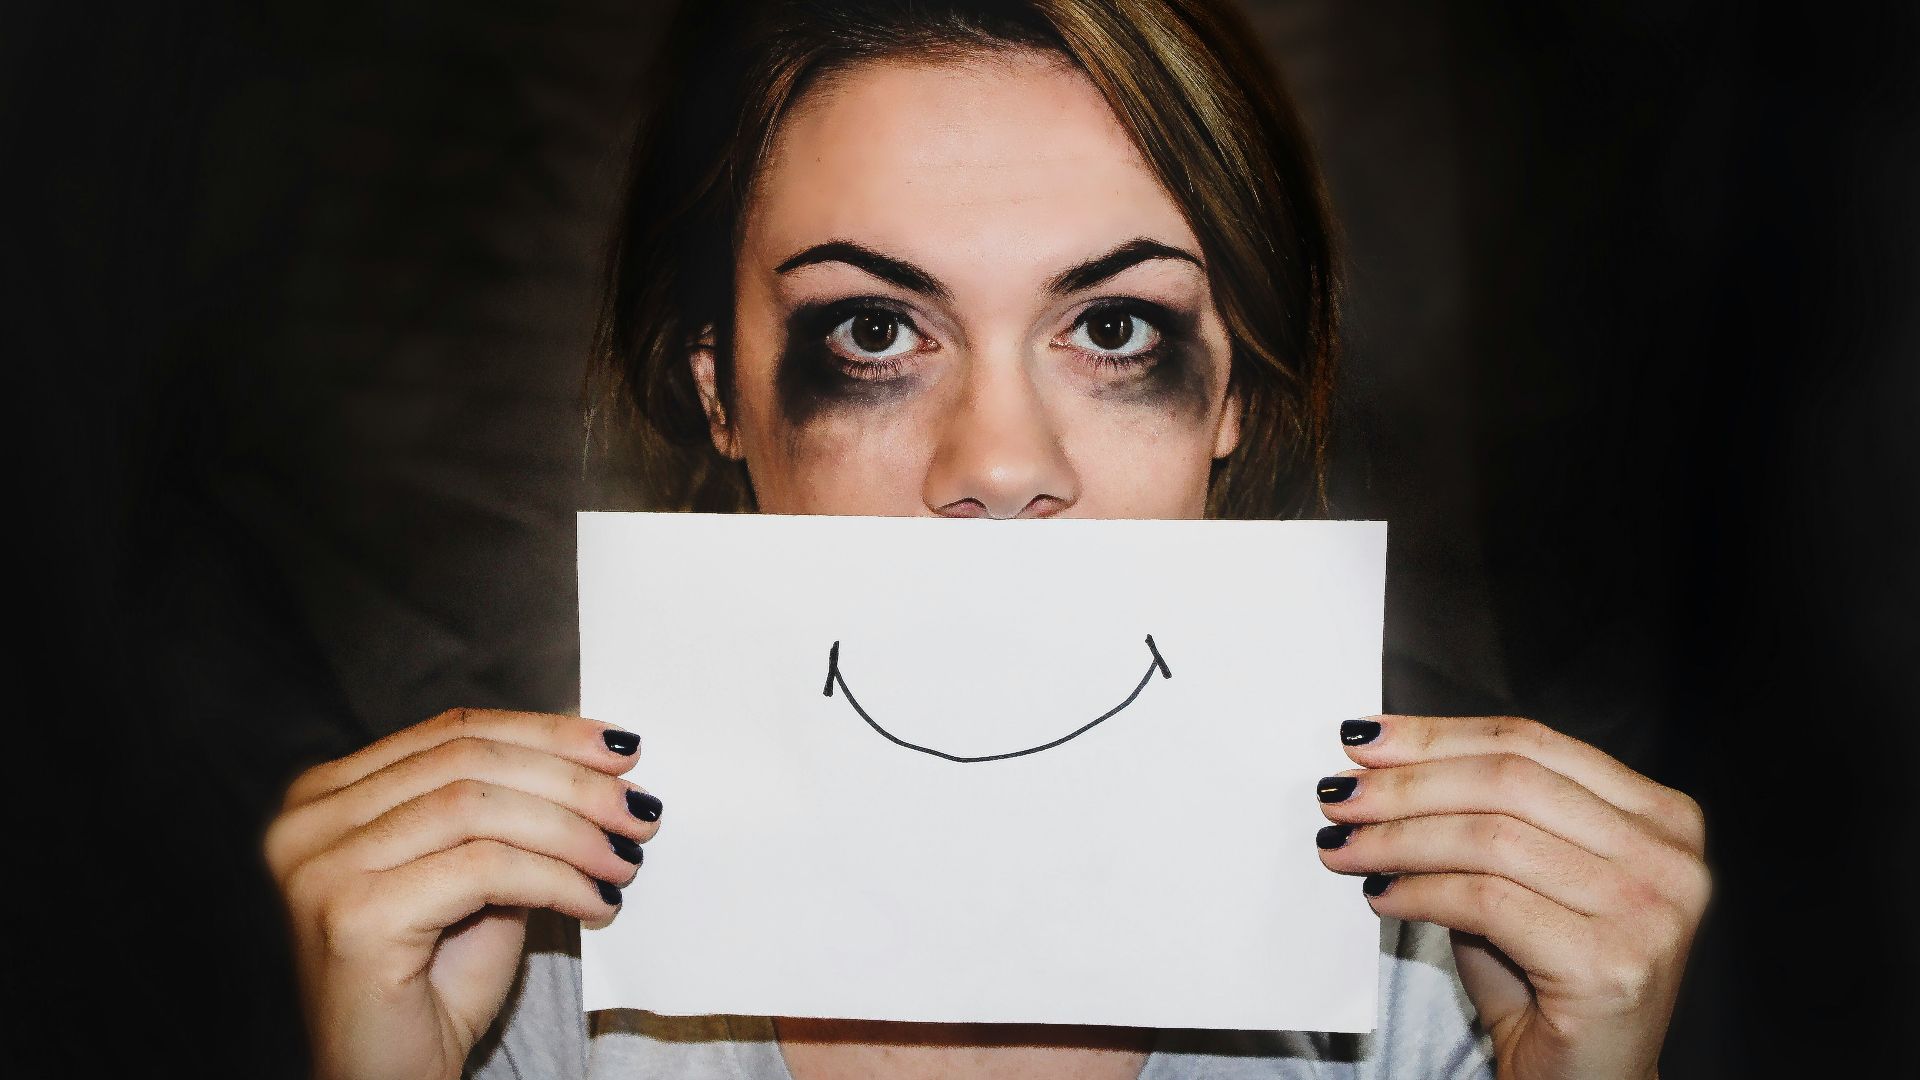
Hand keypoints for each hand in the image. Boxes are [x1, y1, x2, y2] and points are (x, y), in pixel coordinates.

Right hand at [264, 709, 662, 1079]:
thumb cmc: (430, 990)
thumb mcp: (475, 878)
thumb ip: (508, 814)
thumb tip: (594, 760)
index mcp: (327, 796)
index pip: (452, 733)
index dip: (546, 734)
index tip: (622, 749)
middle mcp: (308, 821)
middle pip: (467, 761)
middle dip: (572, 781)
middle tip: (640, 811)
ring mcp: (321, 866)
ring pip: (480, 807)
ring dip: (574, 832)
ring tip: (625, 860)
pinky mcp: (353, 915)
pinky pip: (485, 868)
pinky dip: (557, 879)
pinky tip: (596, 903)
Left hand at [1314, 714, 1708, 1079]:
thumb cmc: (1546, 977)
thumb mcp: (1519, 875)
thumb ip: (1478, 812)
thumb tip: (1380, 760)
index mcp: (1659, 816)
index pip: (1532, 743)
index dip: (1438, 736)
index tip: (1366, 739)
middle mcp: (1668, 857)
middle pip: (1509, 781)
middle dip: (1409, 784)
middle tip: (1341, 795)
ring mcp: (1649, 911)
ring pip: (1491, 838)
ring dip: (1399, 838)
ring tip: (1344, 846)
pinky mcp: (1610, 963)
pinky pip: (1486, 901)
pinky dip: (1420, 891)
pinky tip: (1380, 894)